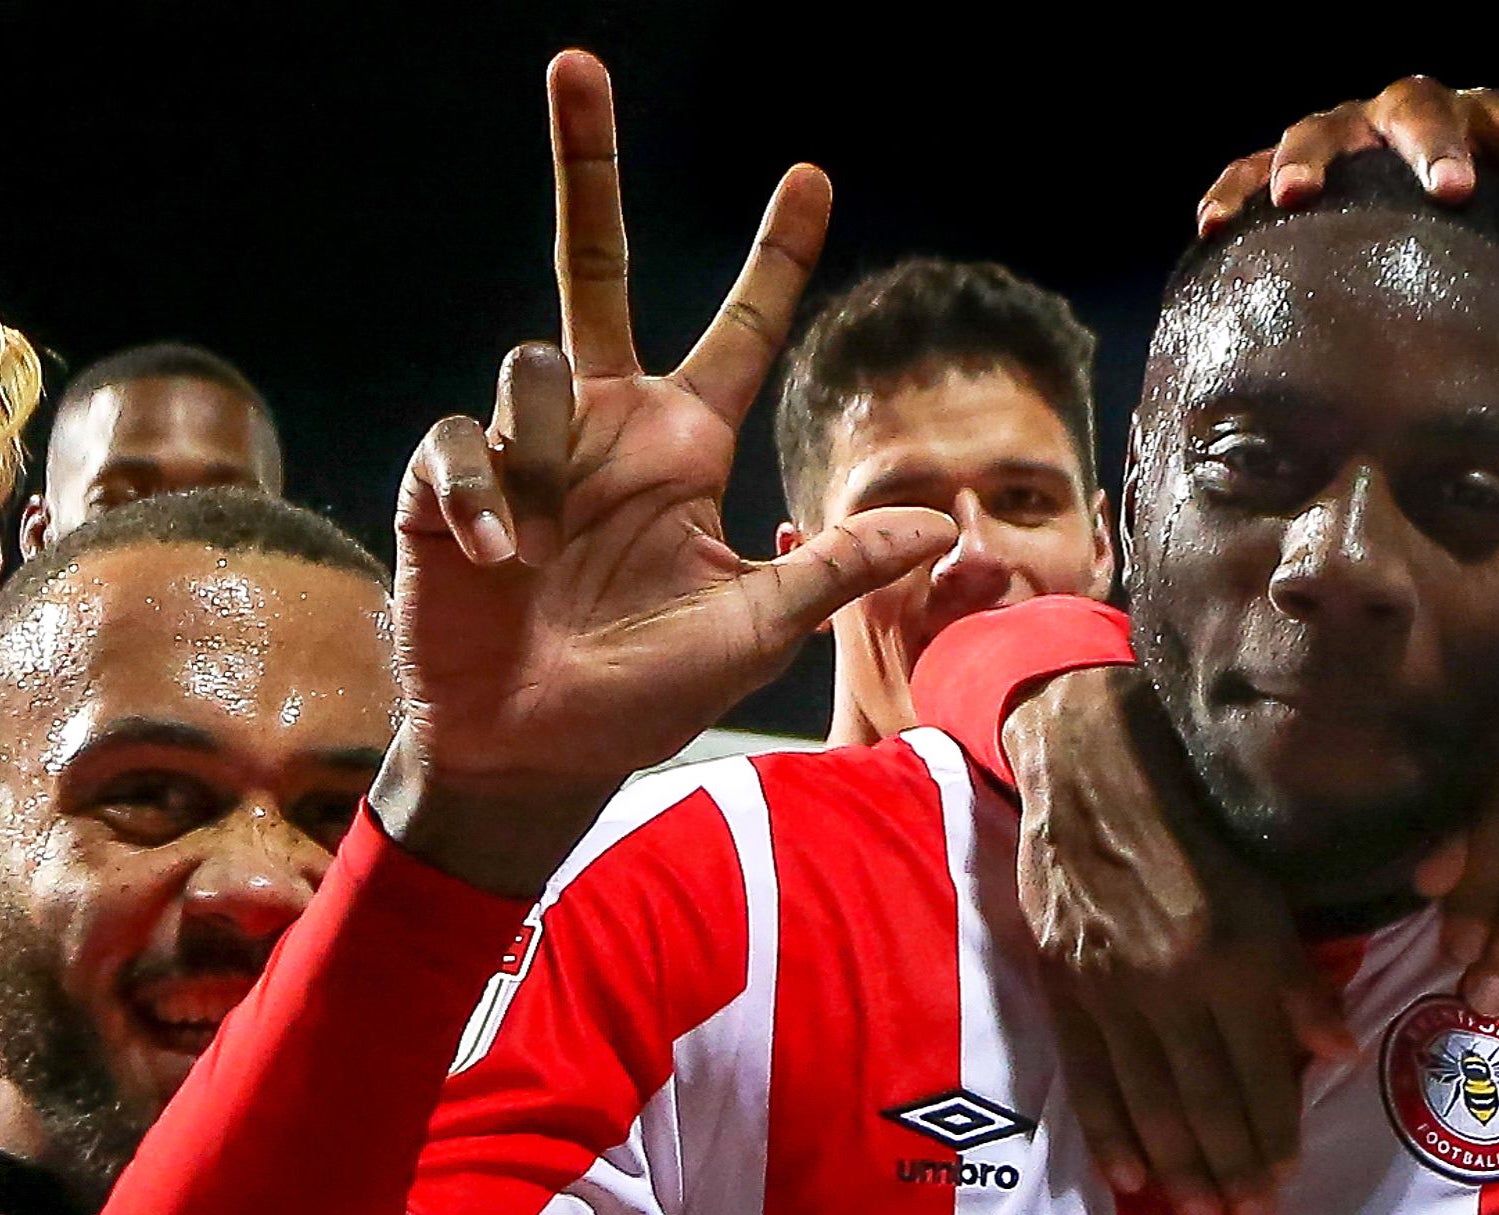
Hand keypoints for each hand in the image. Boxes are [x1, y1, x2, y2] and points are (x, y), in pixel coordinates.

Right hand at [377, 51, 955, 892]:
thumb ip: (834, 572)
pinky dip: (484, 497)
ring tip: (539, 540)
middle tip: (577, 63)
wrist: (533, 753)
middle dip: (583, 167)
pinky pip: (465, 442)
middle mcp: (606, 429)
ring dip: (543, 435)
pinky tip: (496, 556)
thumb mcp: (753, 633)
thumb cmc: (643, 697)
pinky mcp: (450, 480)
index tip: (812, 177)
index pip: (739, 333)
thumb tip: (940, 524)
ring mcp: (525, 452)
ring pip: (532, 359)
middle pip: (590, 269)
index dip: (773, 259)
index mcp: (683, 450)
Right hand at [1006, 667, 1355, 1214]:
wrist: (1087, 765)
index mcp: (1232, 950)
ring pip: (1149, 1101)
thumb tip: (1339, 1054)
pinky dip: (1109, 1133)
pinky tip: (1128, 1178)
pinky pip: (1088, 1077)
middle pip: (1206, 1100)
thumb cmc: (1194, 814)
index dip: (1276, 1131)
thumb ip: (1297, 975)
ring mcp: (1109, 988)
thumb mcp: (1266, 882)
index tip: (1289, 1182)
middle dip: (1232, 1169)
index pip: (1261, 1069)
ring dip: (1177, 1168)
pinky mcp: (1061, 985)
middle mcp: (1171, 980)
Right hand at [1195, 75, 1498, 332]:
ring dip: (1311, 156)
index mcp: (1482, 130)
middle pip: (1421, 106)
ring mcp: (1342, 135)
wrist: (1403, 226)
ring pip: (1324, 125)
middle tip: (1450, 191)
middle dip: (1434, 145)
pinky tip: (1215, 226)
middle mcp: (1410, 118)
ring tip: (1297, 196)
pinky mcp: (1282, 167)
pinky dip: (1233, 189)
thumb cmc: (1481, 245)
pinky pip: (1248, 167)